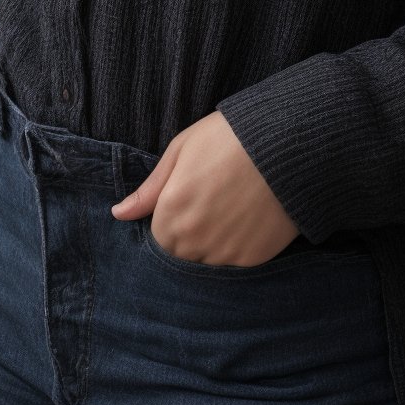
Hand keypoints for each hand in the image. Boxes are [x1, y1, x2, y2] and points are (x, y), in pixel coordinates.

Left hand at [110, 109, 300, 265]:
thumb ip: (149, 189)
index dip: (169, 221)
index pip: (157, 239)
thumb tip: (118, 214)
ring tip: (228, 212)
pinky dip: (234, 249)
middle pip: (179, 256)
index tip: (185, 203)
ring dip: (210, 247)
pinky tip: (245, 221)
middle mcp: (194, 239)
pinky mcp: (252, 259)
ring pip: (205, 264)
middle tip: (207, 206)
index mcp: (172, 212)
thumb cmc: (229, 138)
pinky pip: (232, 267)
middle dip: (187, 237)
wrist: (286, 142)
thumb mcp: (182, 150)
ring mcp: (224, 253)